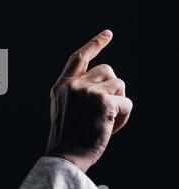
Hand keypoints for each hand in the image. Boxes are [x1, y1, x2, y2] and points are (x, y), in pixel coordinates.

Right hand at [46, 30, 132, 172]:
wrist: (65, 155)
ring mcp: (88, 91)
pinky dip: (124, 116)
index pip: (80, 58)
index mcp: (62, 86)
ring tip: (107, 120)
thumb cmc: (67, 137)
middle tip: (107, 108)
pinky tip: (111, 127)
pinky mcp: (103, 102)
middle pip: (108, 70)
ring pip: (119, 85)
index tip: (108, 33)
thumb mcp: (63, 109)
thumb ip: (77, 92)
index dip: (95, 44)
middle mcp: (74, 84)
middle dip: (113, 87)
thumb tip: (107, 84)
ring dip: (119, 102)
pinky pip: (127, 102)